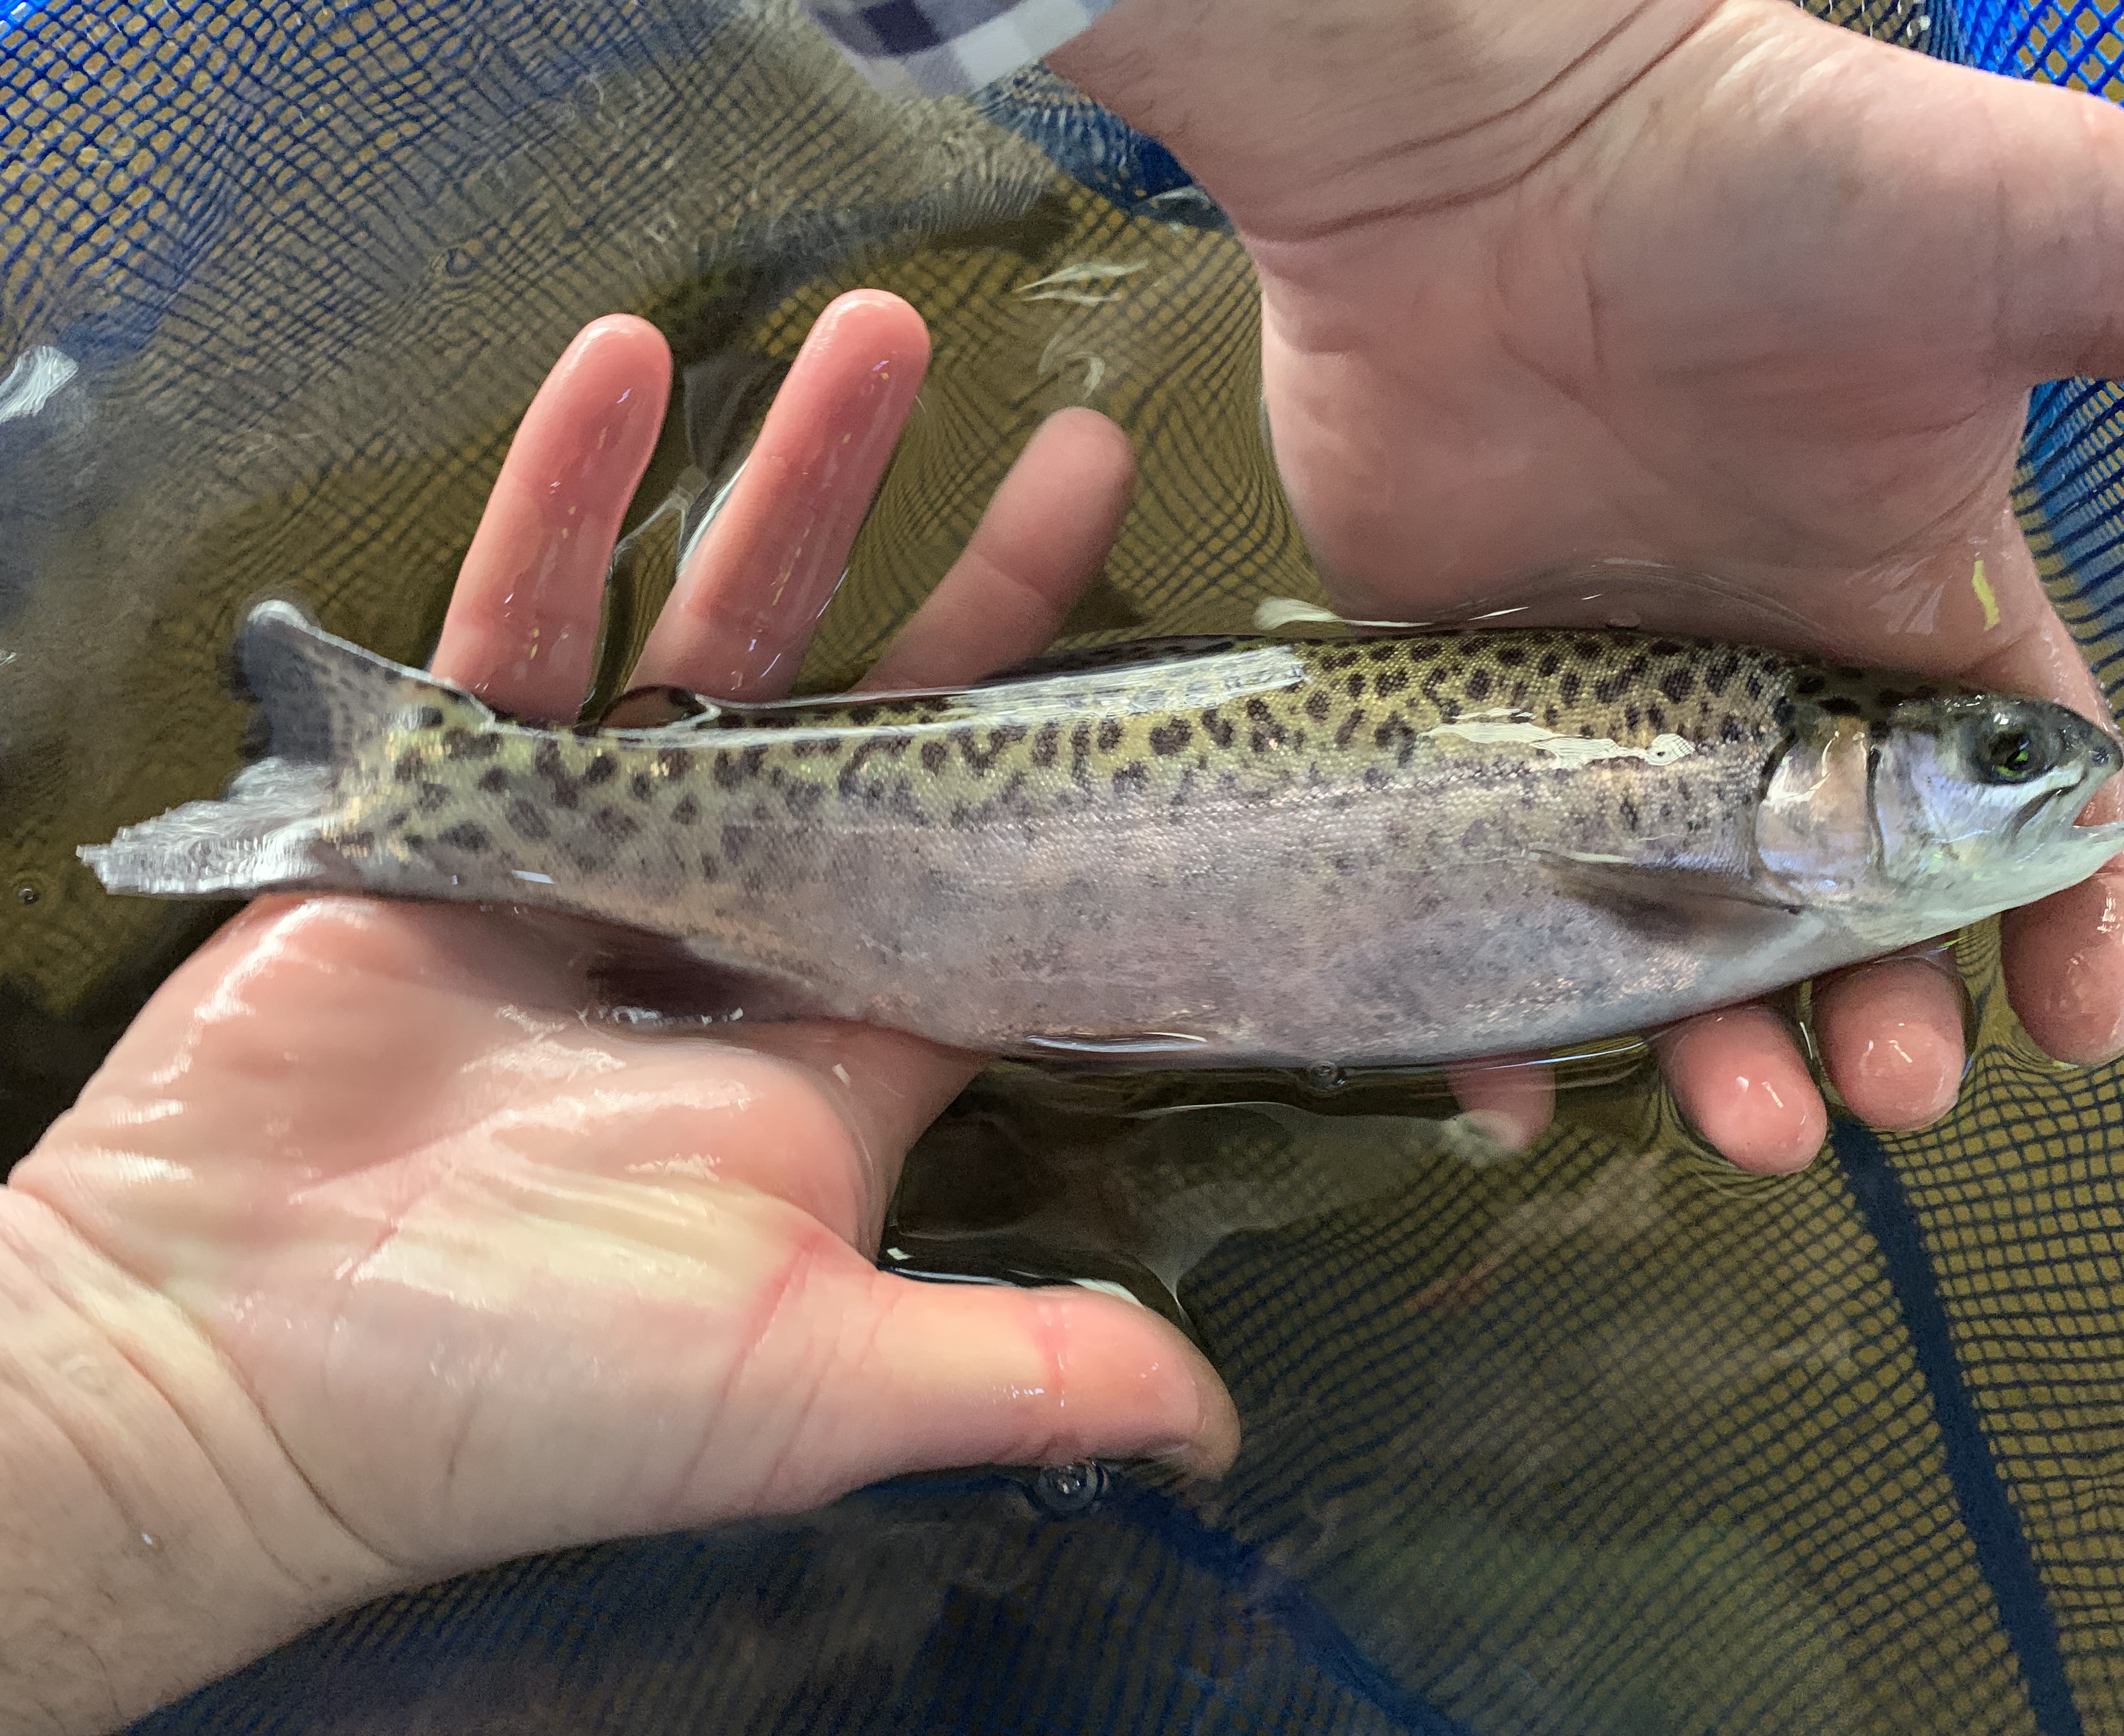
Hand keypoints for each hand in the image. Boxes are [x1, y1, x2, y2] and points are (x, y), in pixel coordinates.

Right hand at [6, 293, 1232, 1731]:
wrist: (231, 1380)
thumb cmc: (528, 1398)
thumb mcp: (810, 1385)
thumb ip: (1020, 1371)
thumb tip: (1214, 1433)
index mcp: (842, 1043)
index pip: (997, 866)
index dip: (1086, 757)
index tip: (1179, 638)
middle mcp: (736, 930)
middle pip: (878, 719)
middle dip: (972, 579)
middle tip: (1079, 440)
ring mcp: (590, 852)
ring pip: (709, 636)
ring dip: (788, 485)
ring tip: (876, 336)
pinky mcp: (446, 801)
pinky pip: (518, 624)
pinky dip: (563, 503)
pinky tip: (620, 372)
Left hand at [1058, 0, 2123, 1167]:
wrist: (1500, 138)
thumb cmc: (1777, 174)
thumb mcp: (2067, 237)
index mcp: (1907, 598)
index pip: (2010, 806)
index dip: (2066, 920)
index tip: (2080, 1021)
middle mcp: (1757, 667)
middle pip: (1837, 906)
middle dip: (1883, 1016)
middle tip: (1887, 1088)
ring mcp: (1598, 694)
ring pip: (1663, 927)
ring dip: (1713, 1045)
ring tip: (1747, 1118)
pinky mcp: (1447, 695)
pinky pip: (1464, 885)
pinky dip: (1484, 1000)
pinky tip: (1513, 1078)